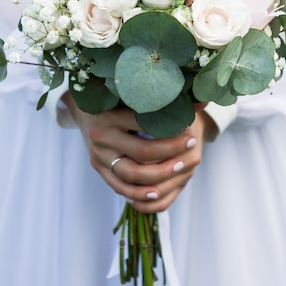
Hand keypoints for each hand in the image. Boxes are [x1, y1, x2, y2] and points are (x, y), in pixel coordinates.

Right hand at [62, 94, 216, 212]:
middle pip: (142, 151)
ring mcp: (98, 155)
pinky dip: (139, 192)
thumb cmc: (113, 98)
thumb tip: (204, 98)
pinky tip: (157, 191)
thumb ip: (162, 96)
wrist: (82, 110)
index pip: (145, 123)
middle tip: (191, 144)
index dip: (170, 126)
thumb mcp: (131, 93)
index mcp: (108, 113)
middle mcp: (101, 135)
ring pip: (131, 173)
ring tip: (181, 167)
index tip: (190, 125)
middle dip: (171, 151)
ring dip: (159, 174)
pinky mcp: (98, 168)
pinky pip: (119, 187)